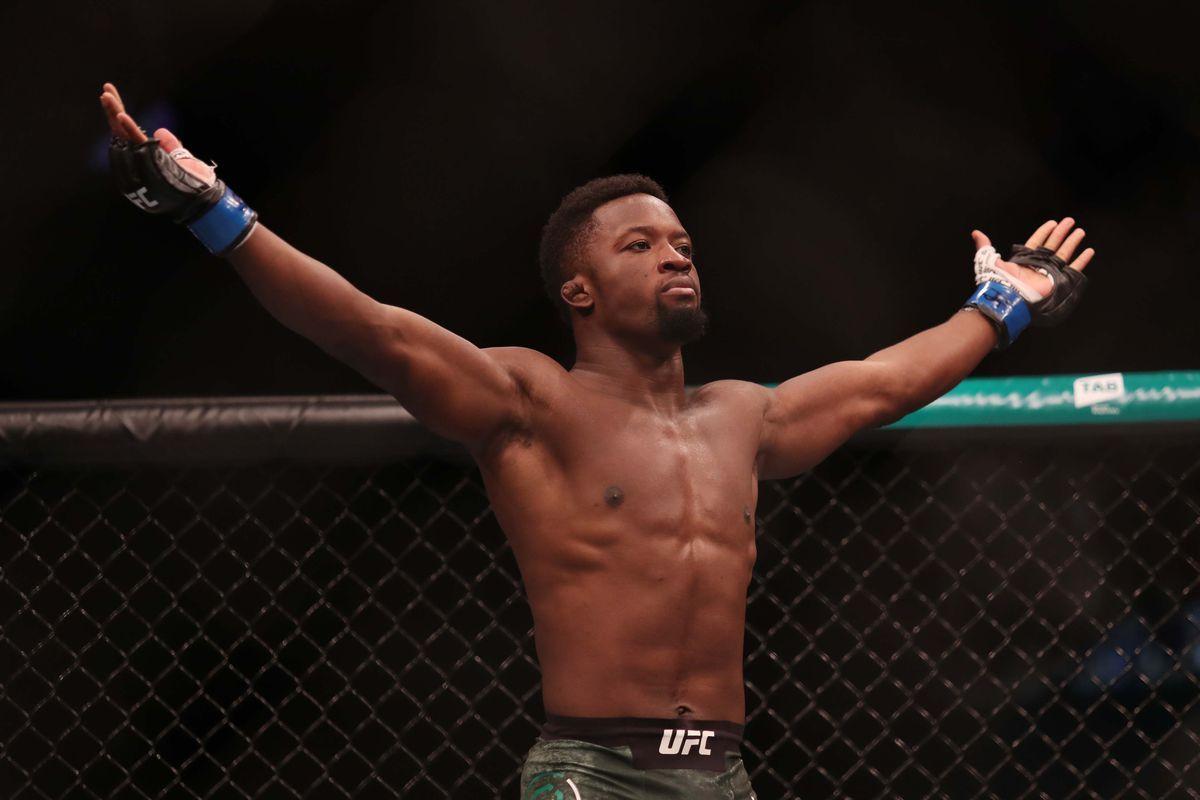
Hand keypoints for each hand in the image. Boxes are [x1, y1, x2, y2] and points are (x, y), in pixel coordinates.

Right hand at [99, 82, 215, 185]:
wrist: (202, 197)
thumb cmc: (193, 182)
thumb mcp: (183, 160)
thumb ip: (171, 146)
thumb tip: (160, 130)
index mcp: (146, 156)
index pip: (128, 132)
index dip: (120, 114)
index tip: (112, 95)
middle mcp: (139, 160)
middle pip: (121, 132)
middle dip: (112, 111)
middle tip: (106, 90)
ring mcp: (142, 163)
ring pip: (124, 136)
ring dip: (115, 116)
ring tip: (107, 97)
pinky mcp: (148, 165)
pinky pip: (136, 145)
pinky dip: (128, 130)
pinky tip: (120, 116)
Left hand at [971, 218, 1094, 297]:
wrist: (1009, 298)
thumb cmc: (998, 280)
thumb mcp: (989, 260)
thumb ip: (984, 246)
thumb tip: (976, 233)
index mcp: (1023, 259)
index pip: (1037, 241)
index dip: (1045, 231)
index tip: (1053, 222)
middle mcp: (1037, 265)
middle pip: (1052, 245)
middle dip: (1061, 233)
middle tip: (1070, 221)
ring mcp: (1049, 273)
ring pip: (1064, 253)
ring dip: (1072, 242)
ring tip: (1080, 231)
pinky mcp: (1058, 281)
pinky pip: (1073, 268)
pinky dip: (1082, 260)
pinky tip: (1088, 250)